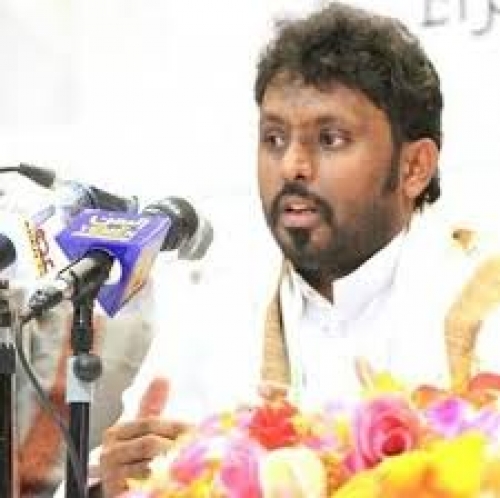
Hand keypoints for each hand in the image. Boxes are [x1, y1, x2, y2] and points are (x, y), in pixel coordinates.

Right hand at [99, 377, 188, 496]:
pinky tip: (172, 477)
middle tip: (195, 446)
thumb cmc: (133, 457)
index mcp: (116, 432)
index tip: (194, 429)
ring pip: (149, 465)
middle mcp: (110, 453)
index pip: (149, 422)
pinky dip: (161, 480)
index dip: (175, 426)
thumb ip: (151, 406)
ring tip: (186, 461)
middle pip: (150, 442)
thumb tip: (161, 377)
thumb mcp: (142, 429)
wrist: (119, 488)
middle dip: (175, 444)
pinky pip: (144, 484)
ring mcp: (112, 475)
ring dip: (171, 463)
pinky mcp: (117, 492)